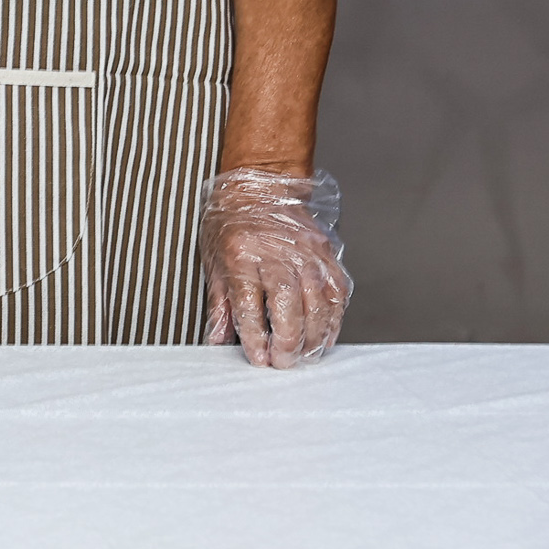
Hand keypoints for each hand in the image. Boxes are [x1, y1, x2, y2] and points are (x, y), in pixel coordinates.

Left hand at [201, 168, 351, 367]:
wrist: (258, 186)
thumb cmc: (229, 222)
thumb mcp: (212, 259)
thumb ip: (220, 303)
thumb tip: (218, 339)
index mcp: (241, 253)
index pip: (250, 304)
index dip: (256, 337)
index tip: (259, 357)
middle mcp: (276, 252)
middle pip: (288, 305)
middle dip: (288, 341)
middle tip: (284, 362)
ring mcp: (305, 252)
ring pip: (318, 302)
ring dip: (314, 335)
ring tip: (305, 354)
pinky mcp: (325, 253)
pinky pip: (337, 291)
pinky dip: (334, 317)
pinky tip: (325, 333)